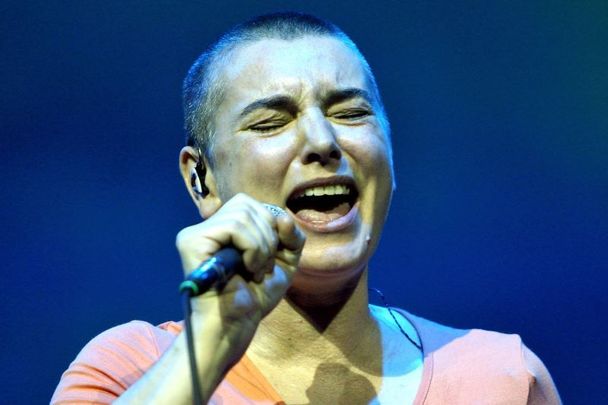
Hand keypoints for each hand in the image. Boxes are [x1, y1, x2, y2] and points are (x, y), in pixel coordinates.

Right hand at [175, 193, 304, 361]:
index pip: (250, 204)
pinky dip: (252, 248)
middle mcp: (206, 228)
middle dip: (267, 236)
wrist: (235, 326)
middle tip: (262, 267)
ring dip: (261, 246)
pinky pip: (233, 227)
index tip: (271, 256)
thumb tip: (282, 216)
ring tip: (255, 271)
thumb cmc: (255, 297)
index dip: (270, 225)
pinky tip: (247, 269)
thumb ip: (290, 236)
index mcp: (223, 228)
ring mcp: (195, 234)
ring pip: (242, 215)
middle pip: (246, 204)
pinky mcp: (191, 242)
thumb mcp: (284, 261)